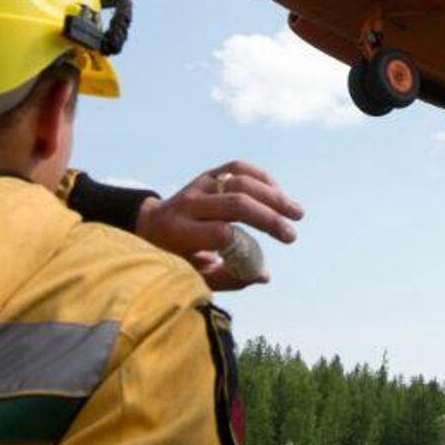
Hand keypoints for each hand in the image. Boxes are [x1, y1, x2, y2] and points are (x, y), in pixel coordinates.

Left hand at [137, 161, 303, 290]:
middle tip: (291, 235)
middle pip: (236, 203)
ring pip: (241, 180)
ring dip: (273, 195)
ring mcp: (198, 185)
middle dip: (269, 219)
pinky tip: (278, 194)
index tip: (257, 259)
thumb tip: (264, 275)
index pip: (219, 232)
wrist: (149, 227)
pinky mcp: (208, 174)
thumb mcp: (192, 276)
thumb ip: (227, 277)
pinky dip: (262, 178)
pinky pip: (239, 167)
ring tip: (295, 211)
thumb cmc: (174, 259)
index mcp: (178, 233)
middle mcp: (187, 205)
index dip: (245, 244)